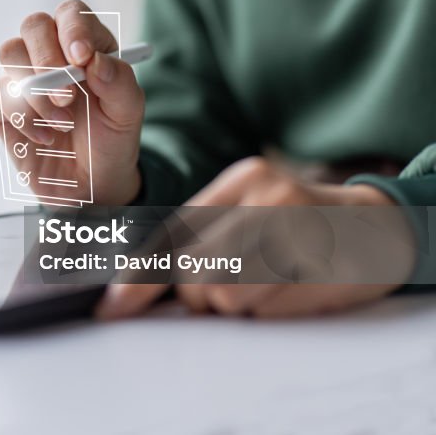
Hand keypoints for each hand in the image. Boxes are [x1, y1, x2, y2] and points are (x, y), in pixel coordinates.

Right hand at [0, 0, 144, 204]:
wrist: (90, 182)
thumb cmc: (110, 140)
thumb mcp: (127, 114)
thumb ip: (120, 83)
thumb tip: (95, 61)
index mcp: (85, 44)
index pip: (71, 14)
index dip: (73, 28)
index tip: (81, 57)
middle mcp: (50, 52)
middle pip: (33, 26)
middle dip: (47, 61)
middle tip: (67, 98)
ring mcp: (22, 75)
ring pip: (9, 56)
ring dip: (36, 93)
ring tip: (62, 124)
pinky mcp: (3, 103)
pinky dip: (23, 119)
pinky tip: (46, 139)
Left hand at [96, 157, 416, 318]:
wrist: (379, 223)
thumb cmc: (300, 219)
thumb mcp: (250, 206)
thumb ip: (201, 235)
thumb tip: (137, 288)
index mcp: (242, 179)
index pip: (173, 233)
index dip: (138, 276)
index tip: (112, 307)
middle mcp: (268, 199)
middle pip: (191, 272)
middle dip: (198, 294)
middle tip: (231, 282)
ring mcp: (298, 235)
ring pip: (223, 297)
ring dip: (234, 304)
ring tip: (265, 281)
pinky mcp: (321, 271)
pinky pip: (263, 312)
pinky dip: (267, 311)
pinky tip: (289, 287)